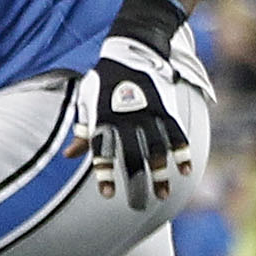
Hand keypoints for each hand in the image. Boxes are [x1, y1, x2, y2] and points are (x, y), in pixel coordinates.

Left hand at [66, 34, 193, 209]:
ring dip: (161, 174)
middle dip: (135, 182)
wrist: (130, 50)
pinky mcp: (165, 107)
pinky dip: (181, 152)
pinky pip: (176, 133)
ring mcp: (147, 113)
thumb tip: (69, 155)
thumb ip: (82, 129)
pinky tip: (186, 171)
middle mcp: (125, 117)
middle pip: (131, 155)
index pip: (101, 150)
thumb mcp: (87, 100)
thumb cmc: (103, 80)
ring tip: (163, 195)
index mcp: (102, 117)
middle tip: (138, 205)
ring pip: (157, 148)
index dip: (104, 173)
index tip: (108, 195)